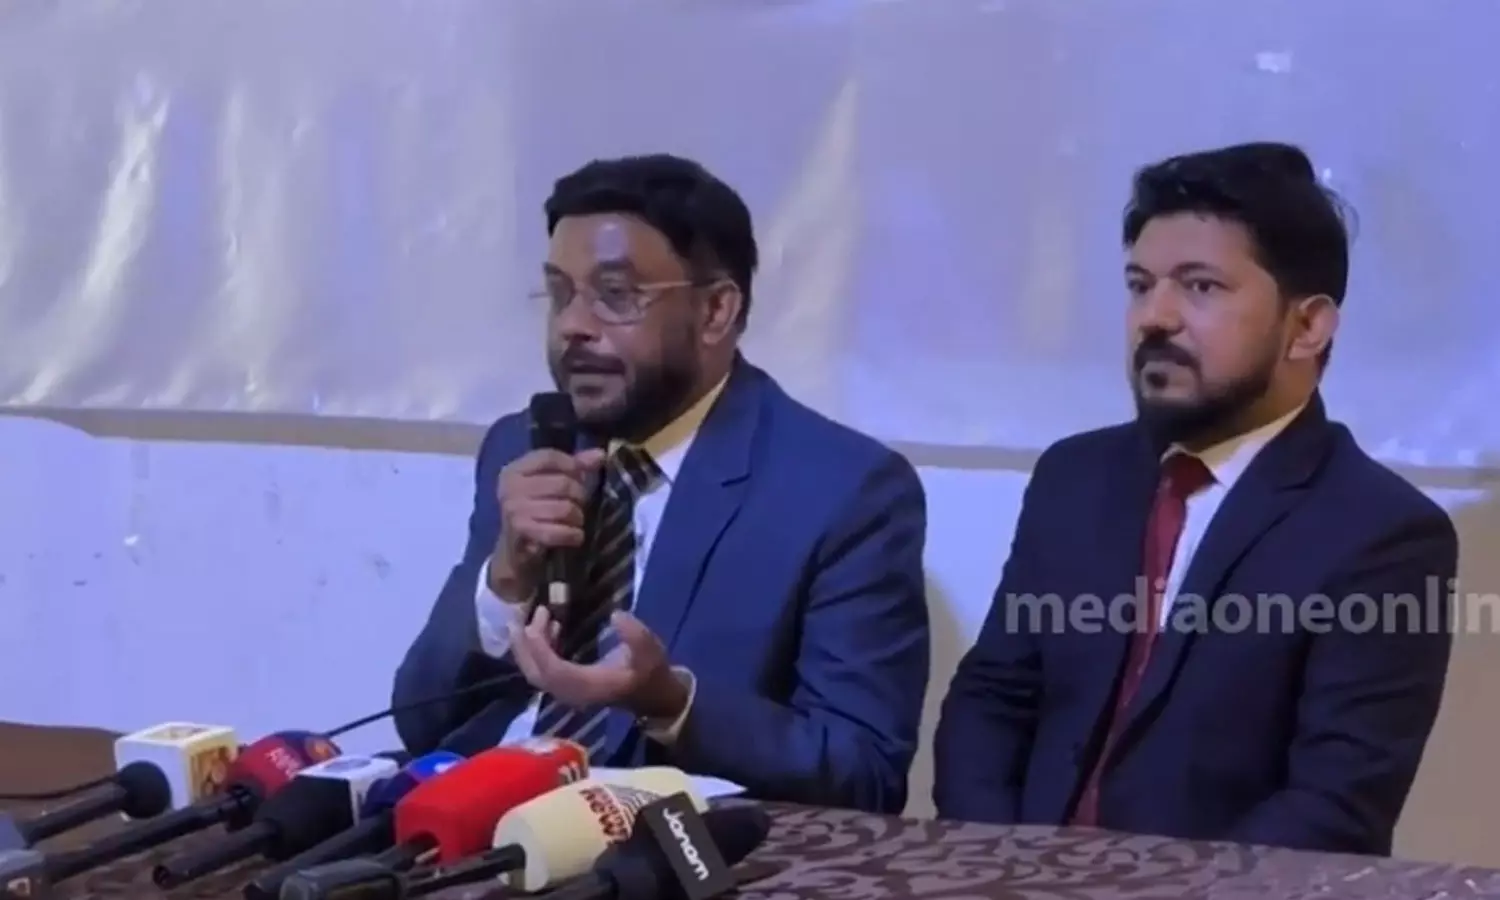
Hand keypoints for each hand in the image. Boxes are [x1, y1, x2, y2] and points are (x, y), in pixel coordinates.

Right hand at [489, 447, 607, 601]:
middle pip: (561, 483)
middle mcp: (510, 488)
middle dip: (579, 496)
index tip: (580, 475)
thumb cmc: (538, 512)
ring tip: (575, 521)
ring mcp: (514, 510)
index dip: (571, 464)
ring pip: (564, 508)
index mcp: (514, 471)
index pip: (548, 457)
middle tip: (579, 505)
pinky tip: (574, 536)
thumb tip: (601, 454)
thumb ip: (575, 467)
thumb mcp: (551, 485)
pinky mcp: (522, 532)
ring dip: (577, 518)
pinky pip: (558, 531)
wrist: (516, 552)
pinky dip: (573, 535)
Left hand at [507, 607, 687, 720]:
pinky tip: (550, 627)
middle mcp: (572, 693)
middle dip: (524, 645)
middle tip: (520, 616)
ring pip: (535, 671)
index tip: (538, 620)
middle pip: (535, 673)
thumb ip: (635, 635)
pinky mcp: (567, 684)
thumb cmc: (650, 672)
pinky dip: (538, 649)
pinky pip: (543, 669)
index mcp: (588, 686)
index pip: (554, 670)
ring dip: (528, 645)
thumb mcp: (650, 651)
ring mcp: (567, 691)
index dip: (541, 647)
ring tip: (536, 615)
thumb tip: (616, 615)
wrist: (653, 696)